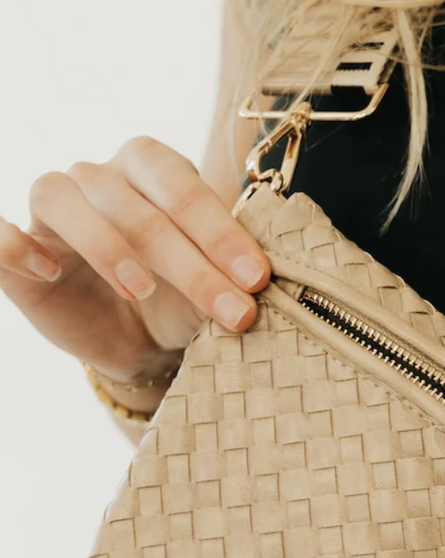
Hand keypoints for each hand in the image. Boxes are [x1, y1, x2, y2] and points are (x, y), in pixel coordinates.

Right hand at [0, 135, 269, 385]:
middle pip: (137, 204)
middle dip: (190, 261)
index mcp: (153, 172)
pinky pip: (0, 231)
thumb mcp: (213, 290)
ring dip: (108, 246)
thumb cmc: (179, 302)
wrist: (137, 342)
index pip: (181, 185)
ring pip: (67, 201)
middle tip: (232, 309)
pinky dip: (15, 244)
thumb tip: (263, 284)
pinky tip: (46, 270)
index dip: (220, 231)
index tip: (256, 279)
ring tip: (142, 289)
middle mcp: (101, 178)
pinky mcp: (20, 246)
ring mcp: (55, 208)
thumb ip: (231, 276)